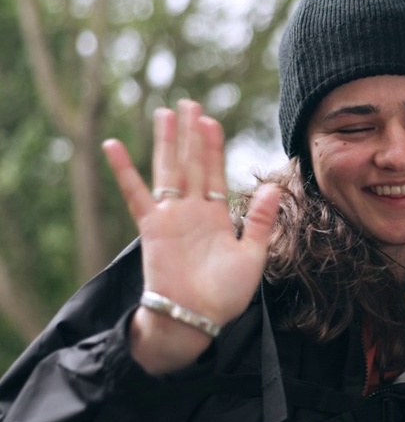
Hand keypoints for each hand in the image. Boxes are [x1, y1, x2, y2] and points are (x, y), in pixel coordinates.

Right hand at [103, 99, 280, 373]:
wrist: (198, 319)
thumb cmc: (226, 294)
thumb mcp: (253, 255)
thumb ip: (261, 220)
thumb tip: (274, 186)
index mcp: (217, 216)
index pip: (214, 172)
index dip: (213, 146)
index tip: (212, 120)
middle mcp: (192, 211)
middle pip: (191, 162)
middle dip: (191, 134)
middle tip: (189, 103)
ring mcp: (170, 216)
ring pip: (168, 169)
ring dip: (166, 142)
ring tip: (165, 112)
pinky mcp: (151, 226)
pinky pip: (135, 193)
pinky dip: (124, 170)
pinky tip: (113, 145)